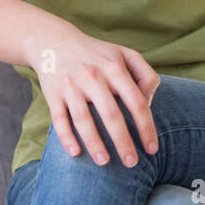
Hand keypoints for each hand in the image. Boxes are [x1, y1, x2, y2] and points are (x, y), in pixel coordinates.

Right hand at [30, 24, 160, 167]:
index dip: (146, 127)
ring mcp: (71, 86)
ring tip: (105, 163)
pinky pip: (59, 119)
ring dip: (95, 144)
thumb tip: (148, 104)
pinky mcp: (53, 94)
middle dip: (123, 142)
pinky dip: (66, 137)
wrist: (54, 41)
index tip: (152, 148)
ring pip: (83, 120)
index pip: (136, 102)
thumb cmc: (97, 53)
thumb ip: (145, 75)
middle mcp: (92, 76)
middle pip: (111, 114)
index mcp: (114, 67)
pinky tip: (76, 153)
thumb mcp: (125, 54)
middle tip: (132, 163)